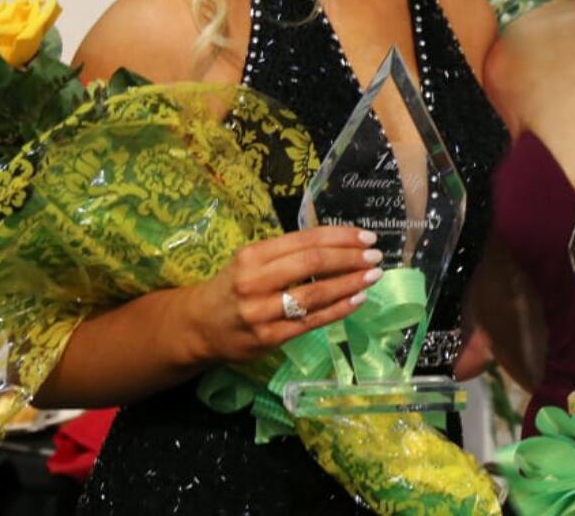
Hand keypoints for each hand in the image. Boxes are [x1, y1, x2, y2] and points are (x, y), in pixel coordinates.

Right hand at [183, 226, 381, 365]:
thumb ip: (287, 253)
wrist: (199, 327)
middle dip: (349, 258)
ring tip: (373, 276)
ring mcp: (262, 312)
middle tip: (375, 255)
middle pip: (312, 264)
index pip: (305, 240)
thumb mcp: (251, 261)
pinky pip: (312, 322)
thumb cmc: (233, 287)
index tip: (366, 236)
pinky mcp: (270, 339)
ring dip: (350, 284)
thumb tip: (338, 244)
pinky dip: (339, 309)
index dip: (339, 237)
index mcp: (252, 255)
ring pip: (315, 294)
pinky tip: (358, 300)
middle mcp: (255, 281)